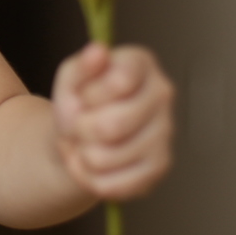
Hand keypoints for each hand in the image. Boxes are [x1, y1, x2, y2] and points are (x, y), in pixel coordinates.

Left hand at [52, 41, 175, 202]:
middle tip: (80, 123)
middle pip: (110, 127)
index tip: (85, 95)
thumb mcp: (70, 78)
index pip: (120, 83)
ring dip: (83, 154)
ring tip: (87, 142)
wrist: (79, 136)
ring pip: (106, 158)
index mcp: (142, 64)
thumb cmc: (79, 101)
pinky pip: (112, 183)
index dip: (89, 95)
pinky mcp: (159, 167)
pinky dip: (91, 177)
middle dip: (80, 129)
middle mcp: (162, 95)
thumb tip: (98, 52)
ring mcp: (165, 133)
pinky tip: (94, 163)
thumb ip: (82, 66)